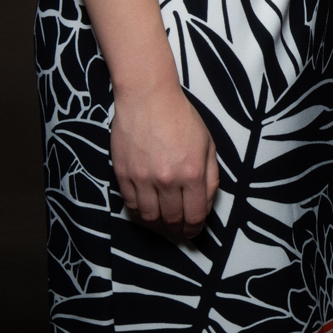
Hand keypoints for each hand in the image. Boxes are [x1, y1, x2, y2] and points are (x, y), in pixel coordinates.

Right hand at [112, 74, 220, 240]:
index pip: (194, 215)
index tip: (194, 232)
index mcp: (192, 173)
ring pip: (149, 217)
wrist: (147, 98)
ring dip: (158, 226)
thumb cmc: (181, 118)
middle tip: (179, 233)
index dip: (195, 229)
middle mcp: (167, 180)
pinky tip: (147, 212)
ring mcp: (142, 179)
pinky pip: (131, 204)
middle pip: (172, 220)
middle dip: (178, 231)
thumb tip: (206, 203)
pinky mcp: (123, 175)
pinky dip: (140, 213)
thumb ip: (210, 176)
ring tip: (163, 225)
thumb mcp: (208, 144)